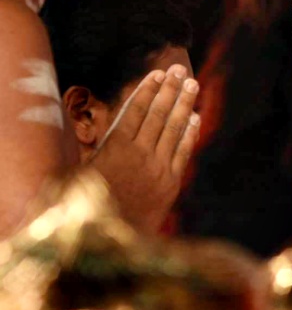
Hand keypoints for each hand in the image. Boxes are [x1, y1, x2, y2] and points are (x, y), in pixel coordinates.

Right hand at [89, 66, 199, 232]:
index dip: (146, 90)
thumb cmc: (85, 205)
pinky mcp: (170, 182)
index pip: (135, 111)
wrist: (108, 241)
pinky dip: (189, 133)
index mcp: (114, 148)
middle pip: (158, 114)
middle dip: (169, 89)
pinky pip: (182, 151)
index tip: (156, 74)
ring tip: (191, 84)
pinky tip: (195, 118)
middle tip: (179, 69)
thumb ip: (93, 149)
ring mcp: (158, 168)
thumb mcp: (79, 172)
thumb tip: (89, 127)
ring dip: (183, 104)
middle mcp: (140, 154)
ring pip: (174, 129)